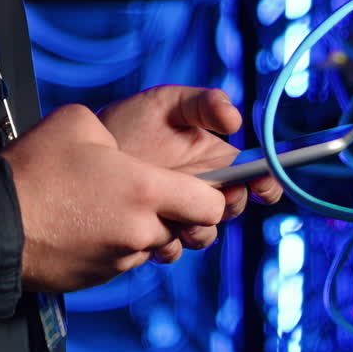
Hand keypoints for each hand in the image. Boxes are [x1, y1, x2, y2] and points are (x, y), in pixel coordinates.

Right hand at [0, 103, 227, 291]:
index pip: (210, 205)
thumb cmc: (34, 169)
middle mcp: (138, 231)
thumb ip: (113, 134)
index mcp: (144, 190)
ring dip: (137, 226)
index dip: (210, 193)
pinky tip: (82, 221)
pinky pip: (119, 258)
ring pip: (149, 244)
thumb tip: (117, 150)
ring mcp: (117, 259)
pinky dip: (111, 242)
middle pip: (181, 228)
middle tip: (138, 187)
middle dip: (170, 210)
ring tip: (101, 201)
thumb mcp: (78, 121)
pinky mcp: (95, 278)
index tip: (198, 183)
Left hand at [98, 85, 282, 254]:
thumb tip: (234, 119)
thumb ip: (203, 104)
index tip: (261, 183)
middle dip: (230, 205)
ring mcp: (178, 212)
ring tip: (182, 222)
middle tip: (219, 197)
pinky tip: (154, 234)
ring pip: (204, 232)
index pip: (255, 176)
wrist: (85, 148)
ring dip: (199, 231)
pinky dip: (166, 246)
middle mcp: (201, 189)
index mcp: (215, 159)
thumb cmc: (131, 120)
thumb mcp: (168, 103)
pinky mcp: (152, 231)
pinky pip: (169, 249)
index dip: (266, 183)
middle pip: (233, 207)